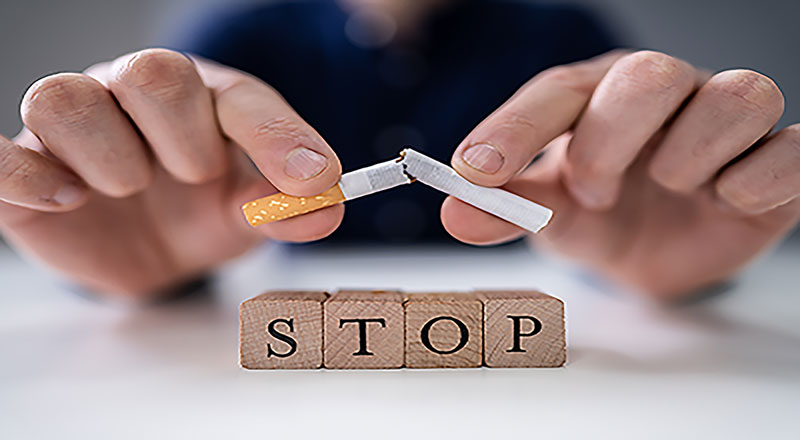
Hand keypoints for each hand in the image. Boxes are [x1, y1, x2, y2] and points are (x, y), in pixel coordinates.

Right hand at [0, 49, 342, 298]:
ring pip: (67, 100)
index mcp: (200, 98)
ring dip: (114, 157)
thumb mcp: (250, 209)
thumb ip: (287, 206)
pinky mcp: (26, 173)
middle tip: (195, 176)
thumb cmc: (202, 208)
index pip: (238, 97)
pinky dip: (26, 176)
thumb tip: (328, 205)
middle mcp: (131, 97)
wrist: (146, 248)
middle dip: (186, 136)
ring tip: (133, 188)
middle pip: (151, 72)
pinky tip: (68, 199)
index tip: (317, 180)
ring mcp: (73, 131)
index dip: (278, 138)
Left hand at [443, 50, 799, 298]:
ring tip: (668, 188)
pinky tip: (726, 202)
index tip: (472, 173)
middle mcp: (668, 95)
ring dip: (691, 153)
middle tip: (591, 192)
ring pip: (739, 95)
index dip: (515, 129)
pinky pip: (794, 151)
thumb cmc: (600, 213)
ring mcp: (726, 125)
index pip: (560, 90)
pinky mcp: (776, 164)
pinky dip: (757, 179)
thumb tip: (456, 212)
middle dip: (610, 139)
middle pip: (652, 74)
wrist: (657, 252)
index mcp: (601, 95)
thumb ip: (506, 209)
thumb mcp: (549, 213)